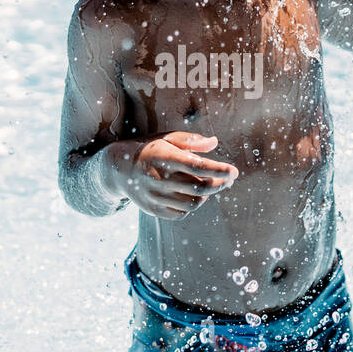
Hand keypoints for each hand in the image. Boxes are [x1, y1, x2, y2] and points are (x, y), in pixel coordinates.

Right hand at [106, 132, 238, 219]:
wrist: (118, 169)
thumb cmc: (150, 149)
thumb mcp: (167, 138)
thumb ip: (191, 140)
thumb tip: (214, 143)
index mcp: (164, 156)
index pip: (197, 166)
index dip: (219, 170)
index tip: (234, 171)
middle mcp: (158, 178)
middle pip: (199, 188)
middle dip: (219, 184)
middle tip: (228, 179)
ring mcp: (155, 197)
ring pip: (192, 204)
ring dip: (207, 196)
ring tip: (211, 186)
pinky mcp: (154, 210)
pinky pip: (181, 213)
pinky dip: (192, 205)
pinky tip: (193, 195)